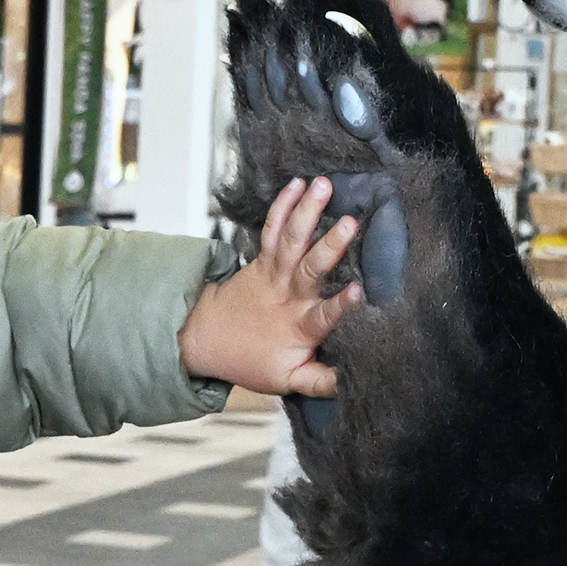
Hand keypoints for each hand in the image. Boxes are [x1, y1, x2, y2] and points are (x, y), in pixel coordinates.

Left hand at [180, 177, 362, 396]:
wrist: (208, 338)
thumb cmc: (254, 359)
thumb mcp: (287, 381)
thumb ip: (320, 381)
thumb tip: (352, 382)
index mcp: (300, 328)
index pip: (324, 316)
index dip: (340, 305)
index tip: (359, 290)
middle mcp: (288, 296)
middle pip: (310, 268)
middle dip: (330, 246)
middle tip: (350, 223)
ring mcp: (274, 274)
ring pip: (292, 240)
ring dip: (307, 211)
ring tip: (323, 185)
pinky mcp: (264, 259)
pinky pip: (272, 228)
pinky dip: (283, 205)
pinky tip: (296, 183)